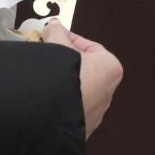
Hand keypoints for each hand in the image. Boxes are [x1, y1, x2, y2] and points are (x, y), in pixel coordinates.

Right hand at [42, 21, 121, 138]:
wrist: (51, 117)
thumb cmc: (65, 81)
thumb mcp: (58, 47)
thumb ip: (56, 33)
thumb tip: (53, 27)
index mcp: (111, 69)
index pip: (90, 46)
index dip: (69, 40)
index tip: (55, 37)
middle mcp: (107, 92)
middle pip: (84, 68)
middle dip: (65, 61)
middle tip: (48, 54)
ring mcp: (95, 112)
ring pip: (77, 89)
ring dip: (61, 81)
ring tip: (43, 75)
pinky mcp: (81, 127)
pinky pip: (70, 107)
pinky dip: (60, 100)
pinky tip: (45, 94)